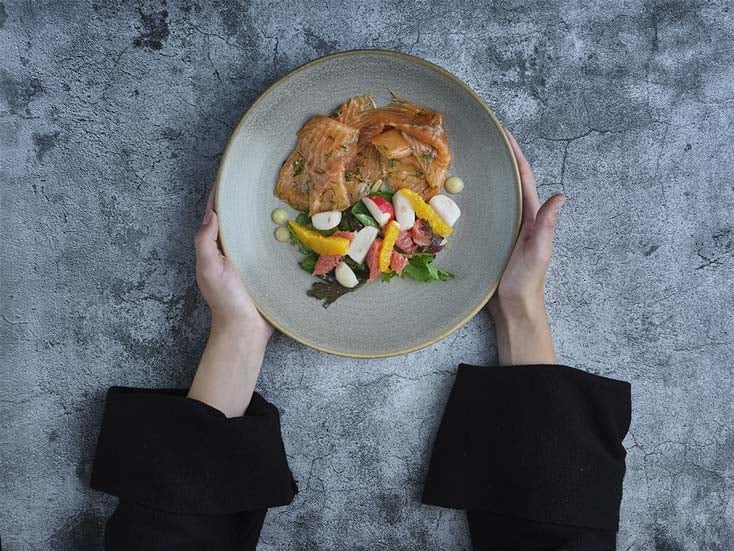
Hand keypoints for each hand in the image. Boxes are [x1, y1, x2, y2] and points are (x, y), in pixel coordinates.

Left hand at [195, 185, 271, 338]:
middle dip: (246, 200)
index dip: (221, 194)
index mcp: (217, 246)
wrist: (247, 330)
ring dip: (267, 214)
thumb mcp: (209, 269)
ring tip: (281, 194)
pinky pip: (275, 245)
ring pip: (258, 230)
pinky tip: (295, 222)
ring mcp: (253, 258)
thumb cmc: (226, 300)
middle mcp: (234, 249)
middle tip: (260, 179)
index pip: (216, 213)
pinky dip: (282, 233)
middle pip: (238, 218)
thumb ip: (205, 242)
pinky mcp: (269, 267)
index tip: (230, 174)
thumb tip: (211, 212)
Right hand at [488, 130, 564, 364]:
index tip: (504, 133)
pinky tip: (458, 196)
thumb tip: (561, 196)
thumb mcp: (538, 252)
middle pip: (508, 182)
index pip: (523, 179)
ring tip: (468, 159)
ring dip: (485, 177)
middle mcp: (518, 219)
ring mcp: (503, 229)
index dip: (516, 155)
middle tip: (481, 139)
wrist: (514, 307)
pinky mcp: (490, 240)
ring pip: (494, 197)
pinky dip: (474, 200)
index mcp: (530, 217)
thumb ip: (547, 225)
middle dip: (498, 159)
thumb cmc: (527, 282)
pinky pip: (482, 214)